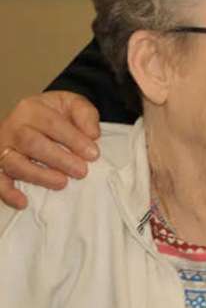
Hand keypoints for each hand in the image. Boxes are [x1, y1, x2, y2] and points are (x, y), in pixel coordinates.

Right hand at [0, 92, 99, 208]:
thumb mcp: (72, 105)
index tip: (93, 154)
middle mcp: (13, 127)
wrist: (32, 118)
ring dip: (39, 176)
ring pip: (15, 163)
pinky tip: (23, 202)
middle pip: (31, 143)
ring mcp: (3, 148)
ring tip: (62, 183)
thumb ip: (85, 115)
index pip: (52, 123)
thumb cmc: (55, 114)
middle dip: (59, 159)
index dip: (73, 139)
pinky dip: (8, 192)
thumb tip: (93, 135)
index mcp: (31, 108)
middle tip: (81, 172)